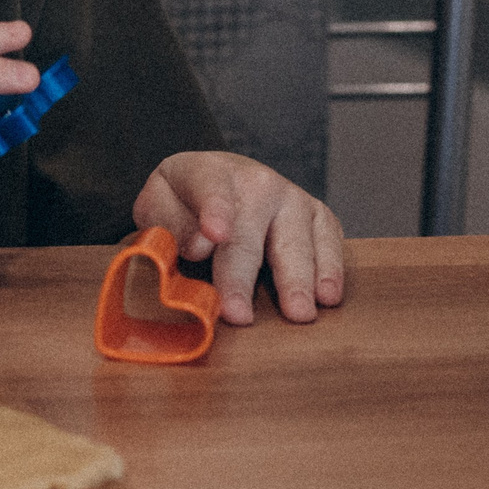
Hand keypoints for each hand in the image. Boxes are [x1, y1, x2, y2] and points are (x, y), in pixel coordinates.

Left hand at [134, 151, 344, 323]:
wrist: (217, 182)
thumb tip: (199, 247)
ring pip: (295, 239)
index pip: (209, 188)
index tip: (214, 235)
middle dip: (242, 276)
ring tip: (298, 313)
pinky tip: (328, 296)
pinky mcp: (318, 215)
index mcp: (207, 172)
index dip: (213, 210)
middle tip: (239, 315)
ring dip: (296, 279)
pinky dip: (330, 269)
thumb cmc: (184, 203)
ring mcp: (291, 197)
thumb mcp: (158, 205)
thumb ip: (169, 222)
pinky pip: (329, 241)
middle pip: (248, 232)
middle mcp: (256, 182)